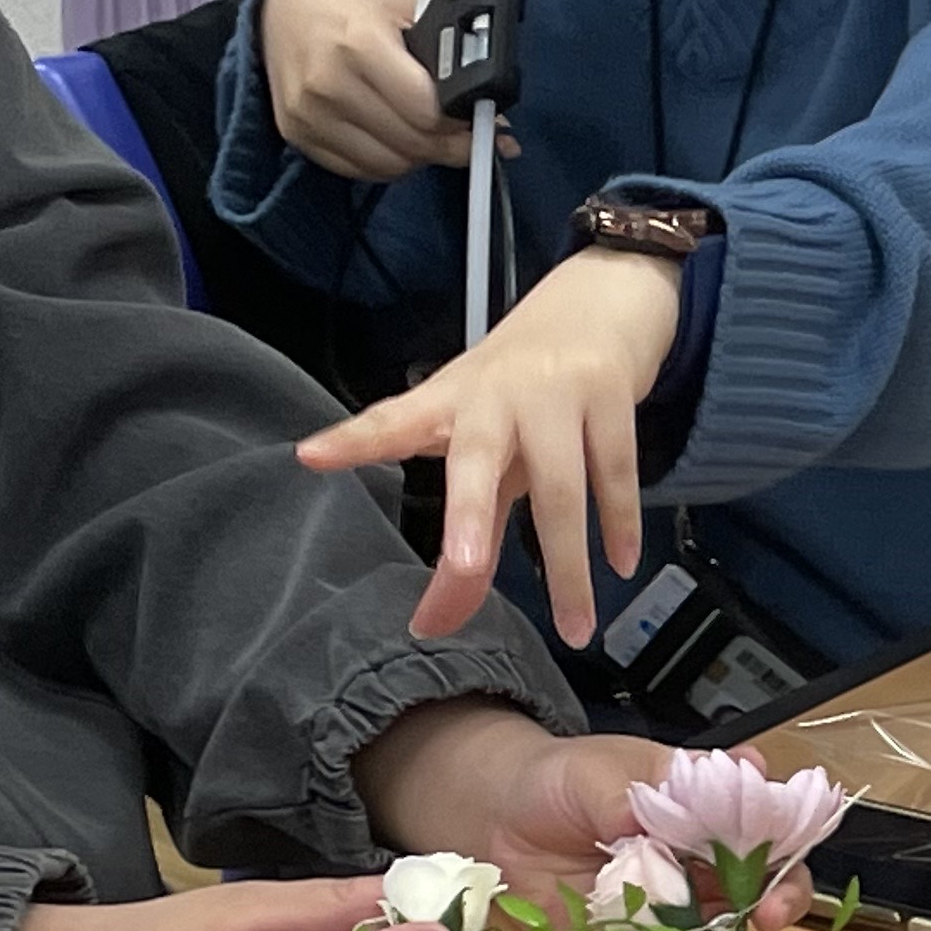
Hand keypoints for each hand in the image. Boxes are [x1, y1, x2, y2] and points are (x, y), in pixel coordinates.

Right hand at [258, 0, 470, 183]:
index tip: (479, 116)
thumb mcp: (405, 0)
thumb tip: (491, 103)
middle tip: (466, 131)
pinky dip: (388, 160)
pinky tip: (396, 135)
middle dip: (451, 143)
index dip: (463, 120)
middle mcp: (327, 84)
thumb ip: (447, 50)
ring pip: (391, 166)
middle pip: (413, 145)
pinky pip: (361, 170)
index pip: (427, 112)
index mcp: (357, 44)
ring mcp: (309, 114)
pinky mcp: (298, 134)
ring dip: (420, 156)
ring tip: (428, 130)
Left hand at [298, 248, 685, 647]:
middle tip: (462, 564)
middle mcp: (496, 393)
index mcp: (451, 401)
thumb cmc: (526, 389)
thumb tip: (438, 624)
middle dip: (471, 513)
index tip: (311, 456)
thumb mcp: (489, 446)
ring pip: (562, 486)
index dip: (354, 441)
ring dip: (570, 564)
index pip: (393, 422)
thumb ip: (467, 535)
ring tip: (575, 627)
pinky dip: (620, 525)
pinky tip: (620, 566)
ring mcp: (555, 390)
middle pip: (479, 459)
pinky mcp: (609, 394)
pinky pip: (615, 473)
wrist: (600, 302)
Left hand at [354, 701, 813, 930]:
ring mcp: (671, 900)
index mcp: (707, 806)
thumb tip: (652, 827)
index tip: (779, 877)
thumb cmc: (557, 779)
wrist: (498, 816)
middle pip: (759, 887)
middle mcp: (701, 857)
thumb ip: (630, 798)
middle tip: (762, 919)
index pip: (771, 830)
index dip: (786, 857)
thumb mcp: (595, 772)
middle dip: (770, 906)